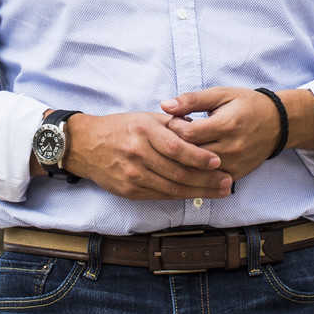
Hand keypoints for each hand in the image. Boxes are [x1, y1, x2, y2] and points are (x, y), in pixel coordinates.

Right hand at [63, 111, 232, 200]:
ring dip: (200, 192)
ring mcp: (132, 174)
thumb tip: (201, 130)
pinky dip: (181, 196)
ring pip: (172, 188)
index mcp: (143, 130)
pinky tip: (196, 195)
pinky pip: (160, 195)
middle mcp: (138, 153)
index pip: (177, 147)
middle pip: (178, 172)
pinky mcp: (129, 191)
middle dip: (207, 179)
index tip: (219, 162)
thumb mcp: (145, 117)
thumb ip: (172, 124)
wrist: (85, 145)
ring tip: (220, 191)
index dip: (200, 157)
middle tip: (228, 182)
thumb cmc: (120, 128)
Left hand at [159, 88, 281, 181]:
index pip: (187, 134)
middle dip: (176, 145)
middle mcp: (231, 148)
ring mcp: (234, 164)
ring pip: (198, 170)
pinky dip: (197, 172)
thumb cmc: (246, 105)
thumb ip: (192, 100)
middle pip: (190, 154)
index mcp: (226, 125)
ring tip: (183, 146)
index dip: (174, 126)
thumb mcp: (220, 94)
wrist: (276, 123)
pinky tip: (193, 160)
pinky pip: (209, 180)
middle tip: (174, 135)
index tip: (175, 120)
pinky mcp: (236, 175)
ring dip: (184, 160)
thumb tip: (165, 105)